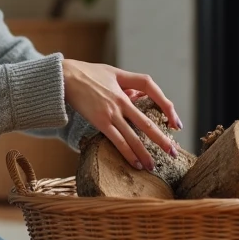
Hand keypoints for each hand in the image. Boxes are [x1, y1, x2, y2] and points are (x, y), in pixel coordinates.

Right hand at [62, 59, 181, 169]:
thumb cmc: (86, 73)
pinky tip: (135, 163)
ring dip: (145, 153)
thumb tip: (140, 95)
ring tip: (153, 166)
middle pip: (146, 122)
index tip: (174, 120)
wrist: (64, 77)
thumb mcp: (111, 73)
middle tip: (173, 152)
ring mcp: (111, 112)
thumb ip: (127, 85)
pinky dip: (128, 153)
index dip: (166, 103)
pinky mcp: (100, 122)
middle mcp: (121, 100)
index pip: (151, 88)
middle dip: (161, 139)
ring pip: (133, 136)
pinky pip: (117, 141)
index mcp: (124, 83)